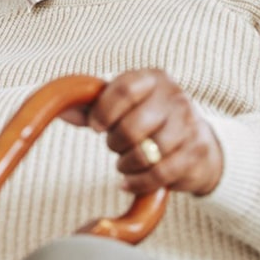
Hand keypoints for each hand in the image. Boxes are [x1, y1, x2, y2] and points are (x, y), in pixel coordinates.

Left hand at [60, 69, 222, 196]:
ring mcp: (188, 125)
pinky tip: (129, 181)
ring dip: (127, 163)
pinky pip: (159, 174)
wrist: (198, 142)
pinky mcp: (195, 153)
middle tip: (115, 146)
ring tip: (125, 162)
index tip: (95, 127)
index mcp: (153, 78)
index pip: (124, 89)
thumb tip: (61, 110)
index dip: (103, 111)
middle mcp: (175, 97)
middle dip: (115, 143)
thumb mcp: (124, 105)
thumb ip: (92, 106)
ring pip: (146, 153)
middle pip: (132, 127)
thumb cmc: (150, 119)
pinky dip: (137, 182)